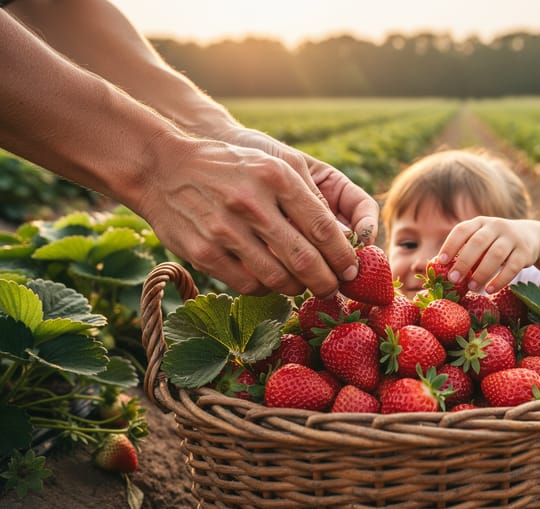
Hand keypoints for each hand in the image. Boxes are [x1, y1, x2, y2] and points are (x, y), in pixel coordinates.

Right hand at [136, 135, 362, 296]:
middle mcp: (252, 203)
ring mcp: (225, 230)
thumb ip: (309, 197)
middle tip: (334, 288)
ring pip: (278, 278)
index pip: (324, 228)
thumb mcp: (274, 165)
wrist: (163, 167)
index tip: (352, 270)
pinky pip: (249, 284)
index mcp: (277, 178)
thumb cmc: (231, 167)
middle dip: (327, 282)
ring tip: (304, 286)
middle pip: (305, 259)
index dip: (344, 257)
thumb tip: (344, 237)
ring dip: (298, 288)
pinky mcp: (204, 252)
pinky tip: (272, 282)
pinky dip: (267, 289)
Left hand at [437, 217, 539, 293]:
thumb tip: (435, 268)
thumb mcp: (481, 239)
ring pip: (496, 254)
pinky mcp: (525, 252)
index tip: (441, 262)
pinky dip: (500, 280)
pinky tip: (490, 290)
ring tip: (472, 287)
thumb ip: (464, 250)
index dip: (451, 245)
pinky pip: (513, 267)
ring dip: (482, 272)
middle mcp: (496, 226)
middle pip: (478, 242)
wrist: (531, 236)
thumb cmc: (495, 242)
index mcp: (480, 222)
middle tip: (453, 279)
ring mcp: (512, 238)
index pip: (462, 230)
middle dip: (464, 261)